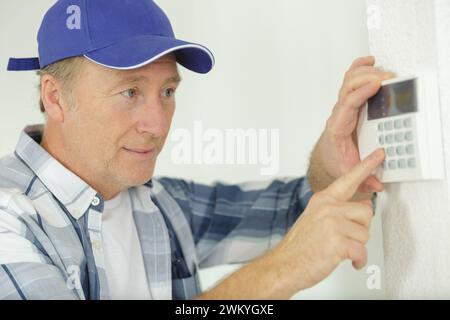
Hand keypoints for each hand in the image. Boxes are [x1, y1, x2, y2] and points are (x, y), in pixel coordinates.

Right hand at [274, 148, 384, 292]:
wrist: (284, 265)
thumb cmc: (300, 246)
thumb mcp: (315, 218)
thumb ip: (337, 209)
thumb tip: (363, 208)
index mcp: (323, 199)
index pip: (349, 179)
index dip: (366, 166)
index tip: (379, 154)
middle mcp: (328, 207)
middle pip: (366, 212)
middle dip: (359, 229)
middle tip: (343, 238)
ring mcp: (332, 223)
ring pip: (365, 233)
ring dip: (356, 246)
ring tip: (338, 249)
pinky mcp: (337, 241)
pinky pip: (362, 251)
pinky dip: (357, 260)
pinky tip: (347, 260)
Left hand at [320, 56, 393, 192]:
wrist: (327, 157)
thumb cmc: (337, 160)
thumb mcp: (348, 172)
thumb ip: (363, 178)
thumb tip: (377, 183)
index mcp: (337, 127)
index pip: (347, 105)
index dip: (361, 93)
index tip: (376, 85)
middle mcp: (338, 113)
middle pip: (347, 88)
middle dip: (367, 78)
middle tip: (387, 77)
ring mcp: (342, 106)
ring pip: (348, 81)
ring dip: (364, 71)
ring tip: (382, 69)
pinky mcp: (347, 102)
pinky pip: (350, 81)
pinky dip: (358, 68)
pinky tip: (369, 61)